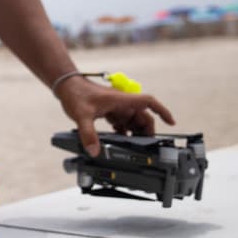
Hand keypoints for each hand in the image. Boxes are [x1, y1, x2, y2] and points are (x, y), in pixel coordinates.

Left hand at [55, 76, 175, 156]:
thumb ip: (88, 134)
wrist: (66, 86)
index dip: (162, 111)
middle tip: (145, 146)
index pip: (148, 102)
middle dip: (146, 131)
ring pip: (132, 121)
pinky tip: (118, 140)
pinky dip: (123, 132)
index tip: (171, 122)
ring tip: (132, 147)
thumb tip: (94, 151)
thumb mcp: (82, 115)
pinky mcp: (109, 111)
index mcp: (121, 100)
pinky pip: (122, 123)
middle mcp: (122, 103)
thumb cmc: (76, 94)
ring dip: (134, 133)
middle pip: (143, 117)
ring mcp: (116, 107)